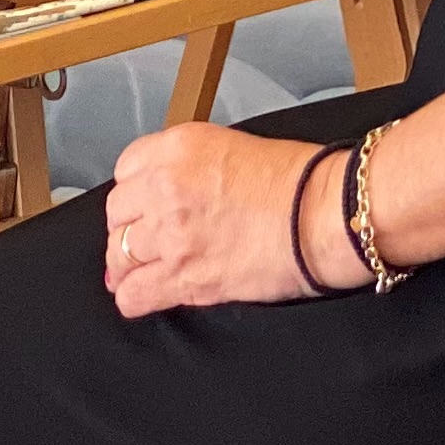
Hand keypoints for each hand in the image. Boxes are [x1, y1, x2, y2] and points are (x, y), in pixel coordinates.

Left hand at [100, 123, 347, 317]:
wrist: (327, 214)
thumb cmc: (302, 180)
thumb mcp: (237, 146)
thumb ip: (195, 165)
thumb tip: (173, 193)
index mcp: (181, 147)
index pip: (127, 167)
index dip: (138, 188)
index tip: (146, 202)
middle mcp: (166, 187)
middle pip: (117, 212)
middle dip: (131, 226)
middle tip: (149, 238)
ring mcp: (171, 234)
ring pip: (119, 255)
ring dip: (130, 264)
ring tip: (145, 270)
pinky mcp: (183, 277)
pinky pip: (133, 295)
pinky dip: (136, 298)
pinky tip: (148, 294)